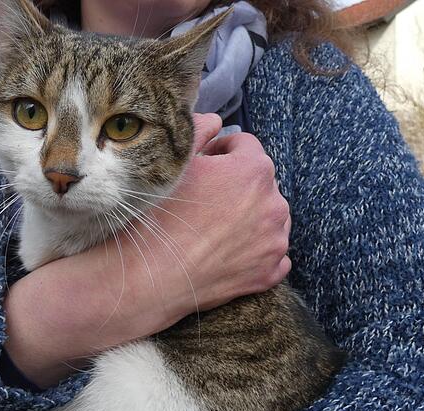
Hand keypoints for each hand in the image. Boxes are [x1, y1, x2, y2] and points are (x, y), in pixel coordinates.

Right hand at [3, 113, 290, 386]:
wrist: (148, 277)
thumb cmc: (157, 217)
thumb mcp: (174, 164)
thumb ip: (198, 131)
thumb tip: (214, 119)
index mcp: (254, 169)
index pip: (244, 145)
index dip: (220, 152)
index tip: (202, 167)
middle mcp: (274, 203)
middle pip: (259, 182)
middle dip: (237, 185)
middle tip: (204, 200)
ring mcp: (275, 241)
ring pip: (269, 217)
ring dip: (249, 216)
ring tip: (214, 227)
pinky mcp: (269, 273)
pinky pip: (272, 252)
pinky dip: (255, 250)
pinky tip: (226, 251)